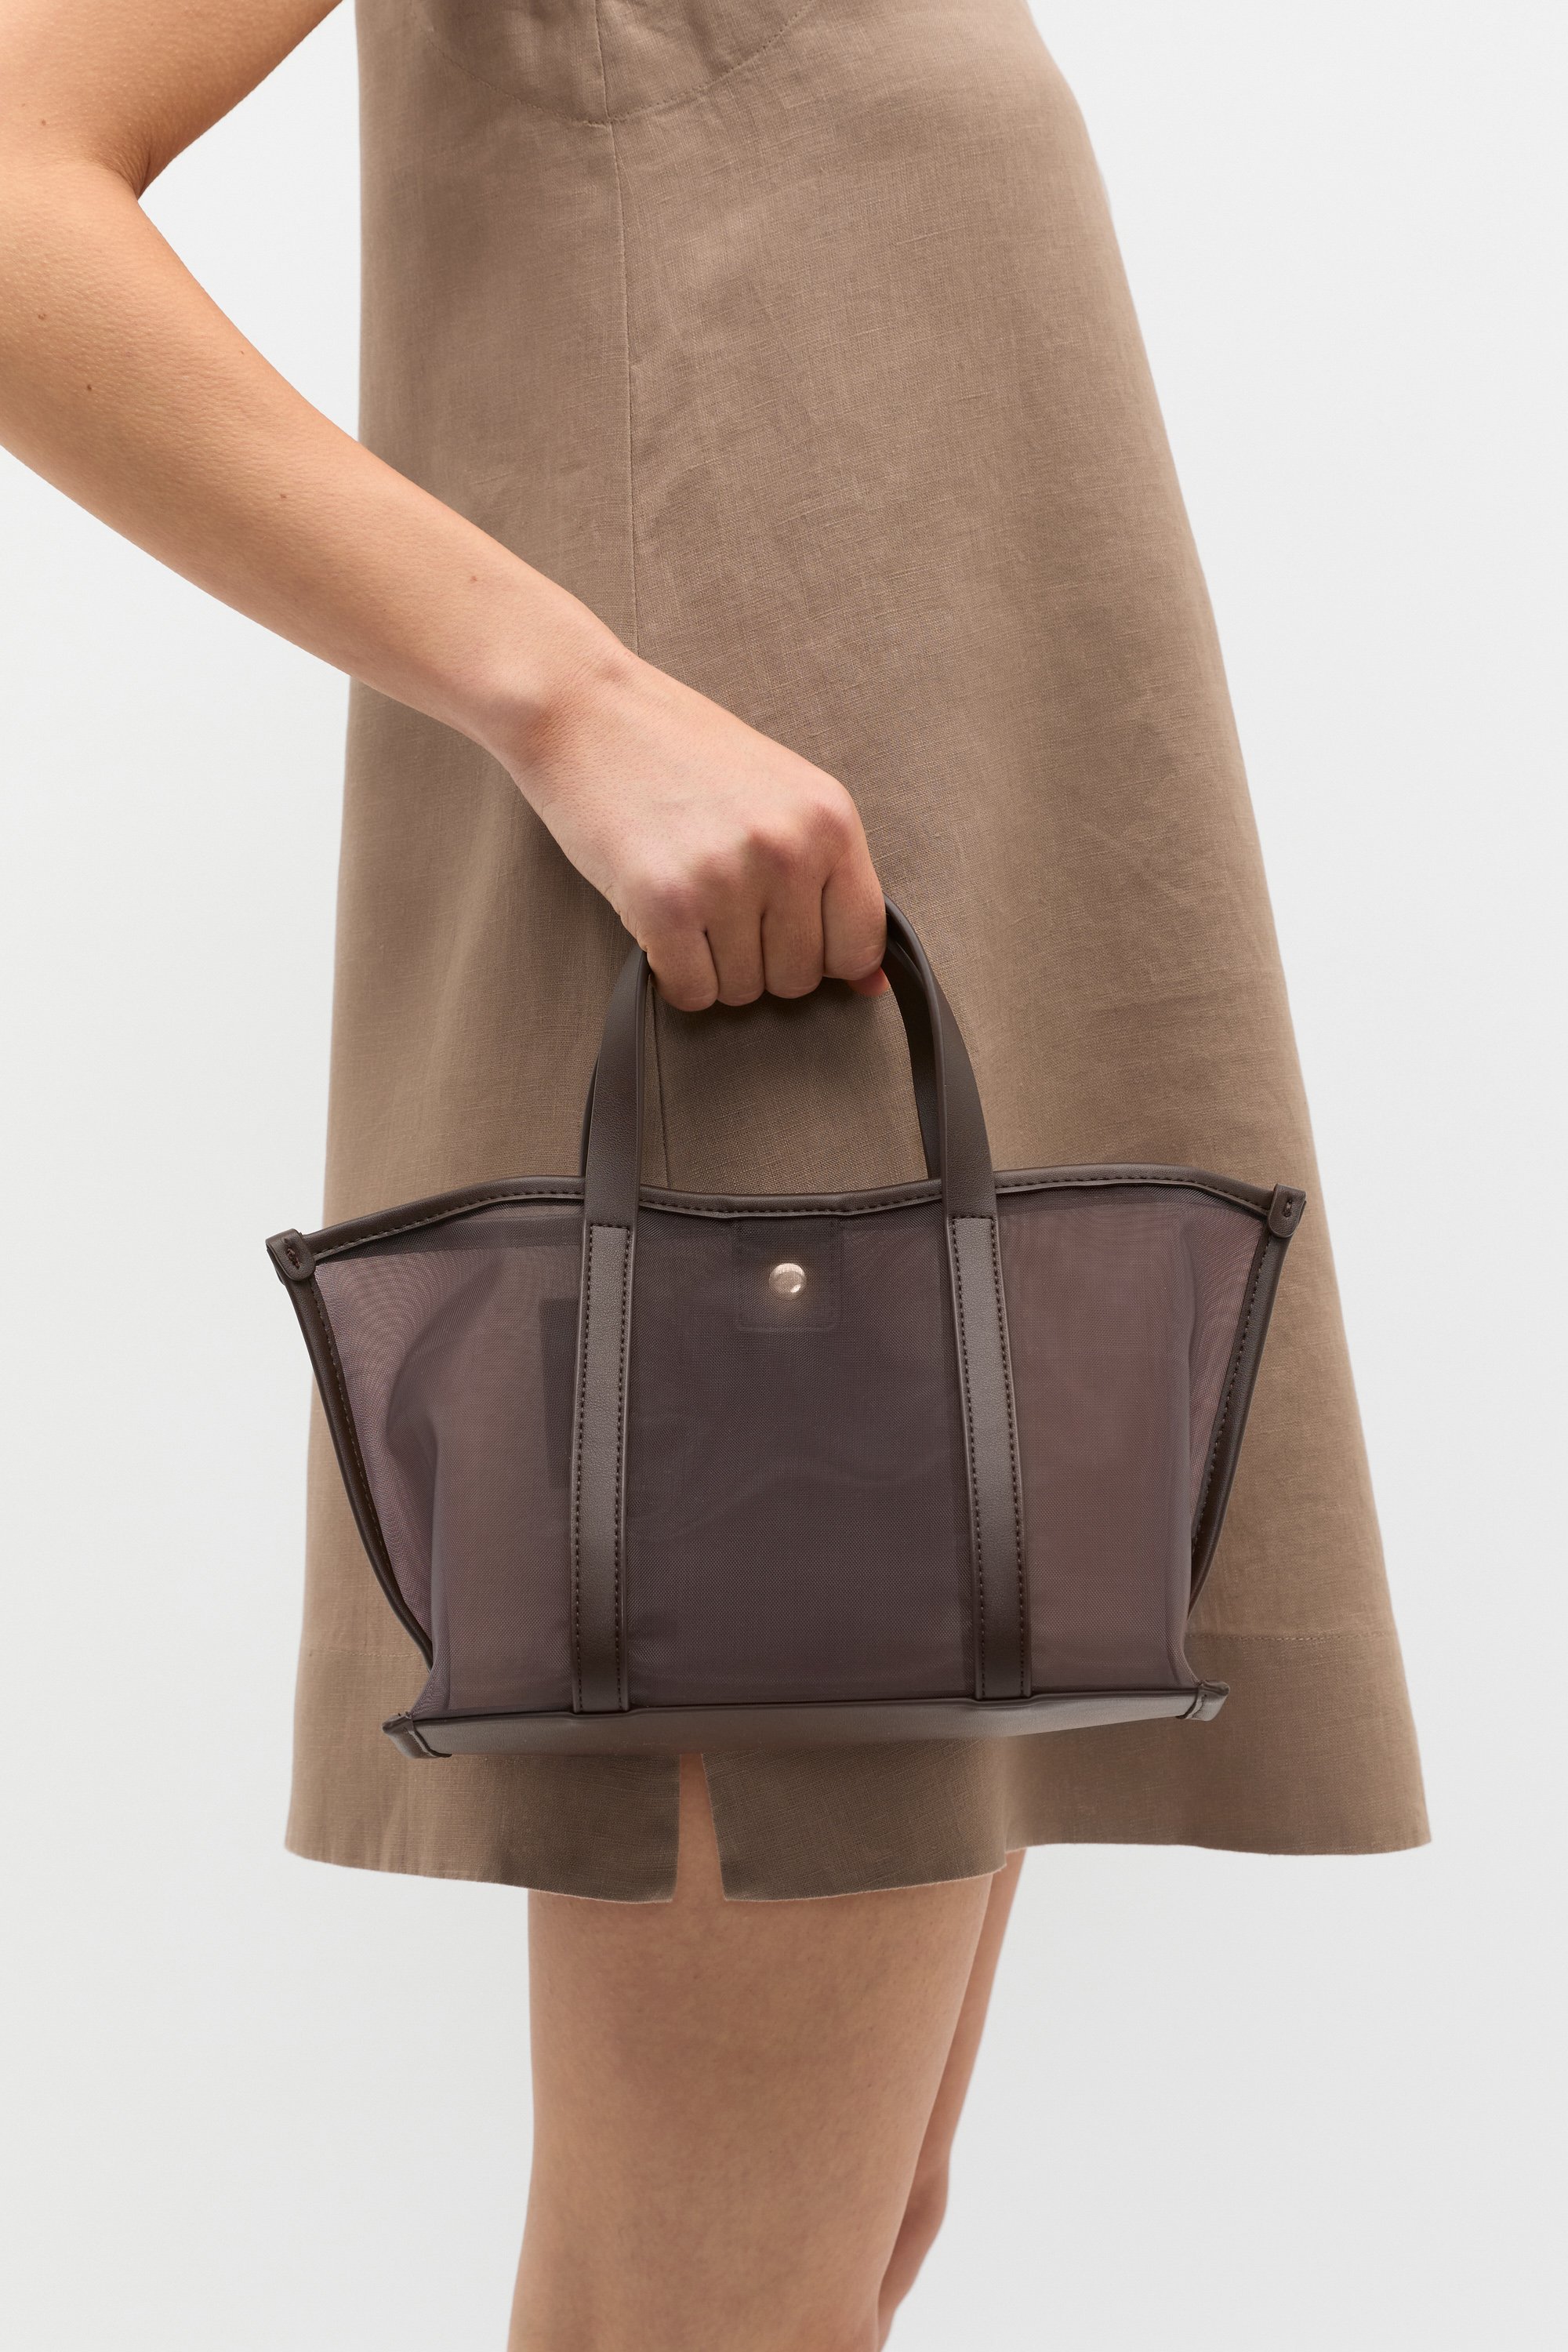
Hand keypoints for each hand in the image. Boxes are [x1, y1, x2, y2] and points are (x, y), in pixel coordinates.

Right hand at [507, 646, 888, 1012]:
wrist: (585, 709)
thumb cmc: (681, 754)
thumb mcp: (781, 797)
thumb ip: (829, 881)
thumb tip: (871, 983)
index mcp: (830, 819)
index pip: (860, 942)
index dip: (824, 956)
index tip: (788, 934)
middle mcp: (788, 849)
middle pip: (798, 979)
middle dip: (759, 961)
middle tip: (719, 905)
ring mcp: (727, 877)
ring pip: (741, 992)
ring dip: (711, 967)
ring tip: (685, 898)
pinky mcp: (665, 903)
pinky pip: (691, 993)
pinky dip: (671, 974)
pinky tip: (658, 920)